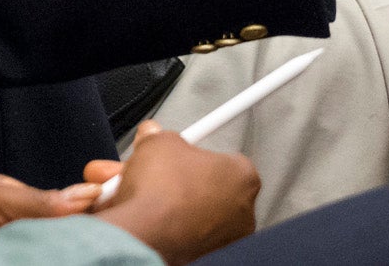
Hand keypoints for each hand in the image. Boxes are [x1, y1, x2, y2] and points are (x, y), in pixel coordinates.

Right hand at [84, 123, 258, 265]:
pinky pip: (188, 230)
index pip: (226, 157)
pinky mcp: (205, 254)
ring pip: (199, 210)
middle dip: (185, 178)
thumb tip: (153, 135)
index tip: (185, 151)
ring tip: (152, 193)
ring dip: (177, 201)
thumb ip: (160, 135)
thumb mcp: (158, 142)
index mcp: (243, 176)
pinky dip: (172, 223)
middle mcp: (243, 212)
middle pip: (212, 185)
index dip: (198, 153)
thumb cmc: (162, 194)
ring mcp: (225, 237)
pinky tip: (153, 214)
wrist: (145, 234)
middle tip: (163, 171)